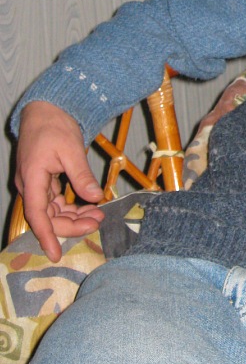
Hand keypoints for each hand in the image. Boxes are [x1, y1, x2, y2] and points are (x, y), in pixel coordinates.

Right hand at [15, 101, 104, 261]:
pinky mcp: (44, 181)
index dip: (47, 236)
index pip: (37, 215)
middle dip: (72, 224)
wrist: (46, 110)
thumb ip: (81, 175)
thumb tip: (95, 197)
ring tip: (98, 215)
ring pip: (53, 211)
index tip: (55, 253)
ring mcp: (36, 184)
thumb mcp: (71, 150)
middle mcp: (30, 186)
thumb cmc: (54, 127)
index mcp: (32, 179)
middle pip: (48, 217)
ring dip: (74, 216)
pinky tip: (89, 206)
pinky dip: (71, 207)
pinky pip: (56, 202)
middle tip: (97, 222)